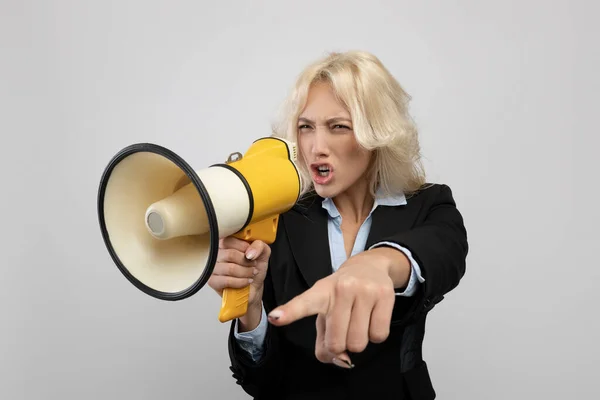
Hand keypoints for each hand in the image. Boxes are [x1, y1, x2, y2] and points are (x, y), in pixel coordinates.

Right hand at [208, 236, 270, 309]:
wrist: (253, 288)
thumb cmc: (254, 268)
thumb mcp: (262, 253)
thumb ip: (259, 245)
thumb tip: (250, 253)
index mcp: (226, 243)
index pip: (230, 239)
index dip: (244, 247)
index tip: (252, 253)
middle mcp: (216, 253)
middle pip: (230, 254)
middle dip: (247, 262)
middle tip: (253, 265)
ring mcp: (212, 267)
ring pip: (230, 268)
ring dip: (246, 272)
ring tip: (251, 273)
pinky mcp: (212, 281)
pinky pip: (227, 280)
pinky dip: (241, 282)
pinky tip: (247, 281)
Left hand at [267, 248, 408, 367]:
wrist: (369, 266)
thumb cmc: (341, 295)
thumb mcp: (325, 310)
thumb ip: (324, 339)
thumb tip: (339, 360)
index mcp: (321, 292)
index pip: (304, 304)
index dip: (289, 312)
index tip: (275, 318)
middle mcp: (341, 289)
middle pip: (337, 342)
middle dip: (340, 346)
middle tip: (344, 329)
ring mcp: (364, 291)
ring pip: (359, 342)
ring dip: (358, 341)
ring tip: (358, 322)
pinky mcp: (385, 295)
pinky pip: (378, 335)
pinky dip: (375, 335)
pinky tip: (372, 318)